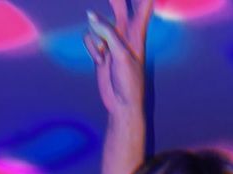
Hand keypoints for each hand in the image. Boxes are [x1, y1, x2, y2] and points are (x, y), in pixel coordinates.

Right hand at [85, 0, 152, 118]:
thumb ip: (107, 32)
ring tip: (105, 53)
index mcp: (137, 33)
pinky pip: (88, 38)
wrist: (121, 104)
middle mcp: (124, 34)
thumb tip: (90, 14)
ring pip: (96, 23)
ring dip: (97, 36)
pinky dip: (91, 48)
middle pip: (118, 5)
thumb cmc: (129, 82)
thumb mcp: (121, 55)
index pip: (143, 8)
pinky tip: (100, 61)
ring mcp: (110, 41)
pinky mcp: (100, 50)